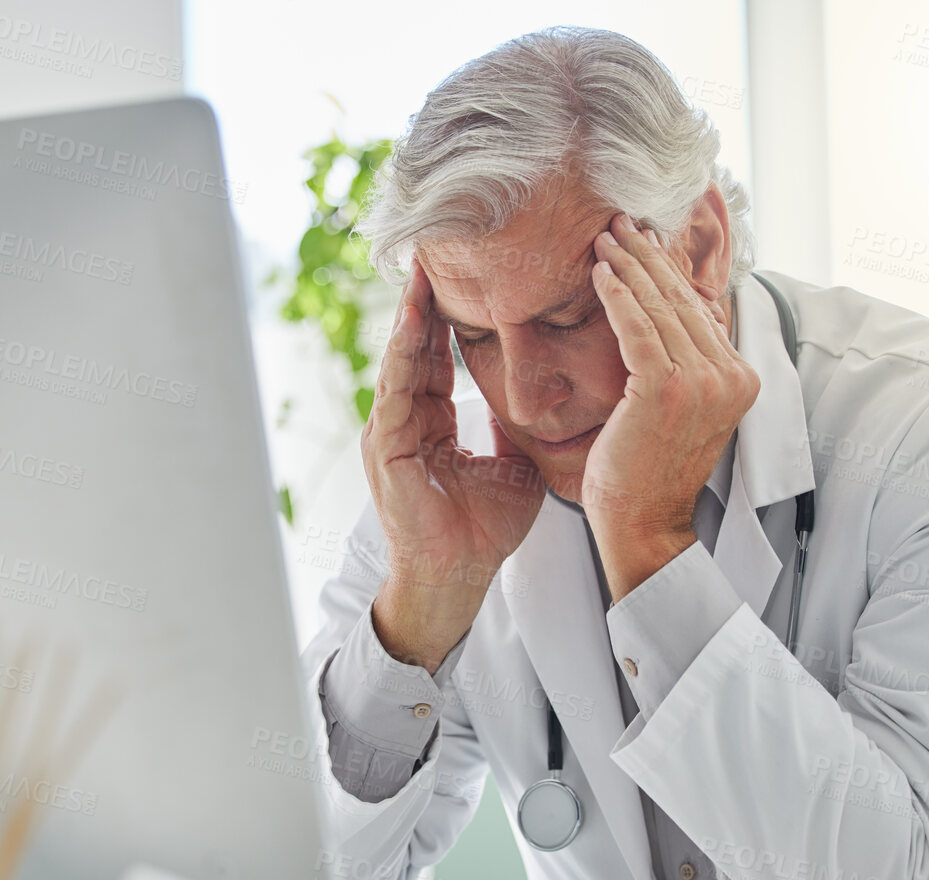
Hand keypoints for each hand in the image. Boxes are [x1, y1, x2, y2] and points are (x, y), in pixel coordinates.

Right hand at [361, 260, 545, 670]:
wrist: (458, 578)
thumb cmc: (482, 532)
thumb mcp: (514, 467)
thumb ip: (517, 429)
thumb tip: (544, 399)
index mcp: (432, 424)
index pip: (439, 358)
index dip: (449, 318)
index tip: (463, 277)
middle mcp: (405, 421)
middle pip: (414, 349)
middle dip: (423, 302)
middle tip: (433, 253)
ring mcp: (389, 434)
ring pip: (399, 362)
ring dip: (409, 318)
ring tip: (419, 275)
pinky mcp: (384, 449)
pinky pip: (394, 392)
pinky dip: (402, 357)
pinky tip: (410, 326)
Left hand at [583, 213, 758, 600]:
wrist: (643, 523)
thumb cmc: (650, 471)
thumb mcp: (682, 411)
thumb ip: (689, 365)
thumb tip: (681, 317)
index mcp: (739, 379)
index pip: (700, 309)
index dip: (669, 271)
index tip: (644, 240)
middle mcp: (730, 377)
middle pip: (682, 300)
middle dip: (648, 256)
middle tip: (620, 223)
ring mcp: (702, 383)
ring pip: (660, 308)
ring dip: (629, 265)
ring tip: (604, 238)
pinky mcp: (666, 390)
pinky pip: (638, 328)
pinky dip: (618, 295)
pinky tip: (599, 272)